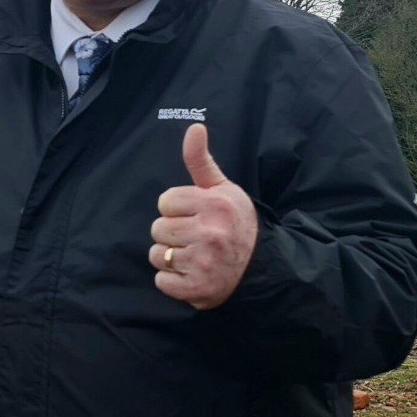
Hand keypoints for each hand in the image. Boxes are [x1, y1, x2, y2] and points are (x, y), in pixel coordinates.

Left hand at [150, 123, 257, 309]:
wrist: (260, 268)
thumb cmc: (235, 223)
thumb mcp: (222, 188)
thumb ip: (200, 160)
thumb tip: (194, 126)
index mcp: (214, 205)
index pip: (164, 202)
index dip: (175, 208)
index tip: (193, 214)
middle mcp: (210, 234)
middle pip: (157, 228)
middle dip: (171, 232)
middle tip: (194, 236)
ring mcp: (204, 263)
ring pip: (156, 254)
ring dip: (169, 257)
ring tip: (192, 255)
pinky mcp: (198, 289)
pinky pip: (162, 282)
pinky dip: (172, 281)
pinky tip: (191, 274)